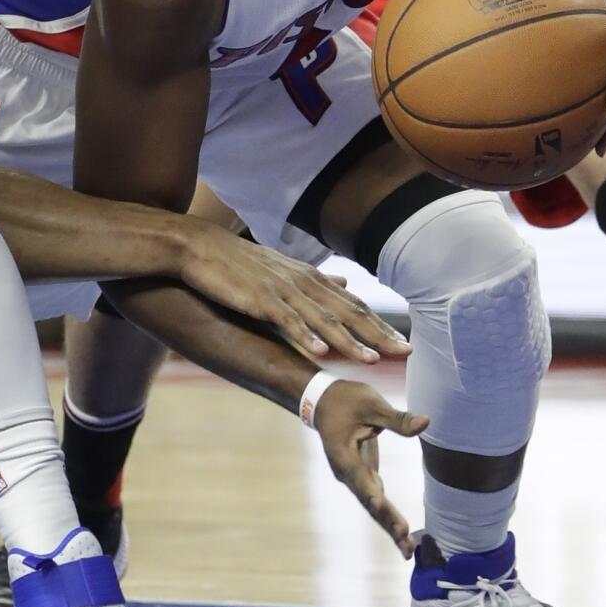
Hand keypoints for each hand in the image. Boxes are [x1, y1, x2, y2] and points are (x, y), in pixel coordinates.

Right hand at [178, 224, 412, 364]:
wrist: (200, 246)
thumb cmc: (241, 261)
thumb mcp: (285, 269)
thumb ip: (316, 281)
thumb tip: (345, 283)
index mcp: (309, 278)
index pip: (352, 305)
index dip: (379, 325)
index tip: (404, 343)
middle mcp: (302, 283)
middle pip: (347, 312)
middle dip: (377, 334)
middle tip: (405, 352)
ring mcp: (282, 291)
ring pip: (322, 319)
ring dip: (348, 341)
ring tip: (371, 360)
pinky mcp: (259, 300)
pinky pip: (287, 321)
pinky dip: (305, 336)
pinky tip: (320, 353)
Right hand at [314, 379, 429, 556]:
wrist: (324, 401)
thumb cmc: (347, 400)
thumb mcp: (371, 404)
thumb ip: (398, 418)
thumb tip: (426, 423)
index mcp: (344, 456)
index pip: (362, 479)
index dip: (375, 498)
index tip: (386, 514)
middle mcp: (347, 473)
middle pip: (369, 502)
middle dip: (388, 523)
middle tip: (407, 545)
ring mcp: (354, 477)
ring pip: (373, 506)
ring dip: (389, 526)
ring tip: (408, 550)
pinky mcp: (362, 476)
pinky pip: (376, 499)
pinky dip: (388, 516)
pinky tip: (402, 533)